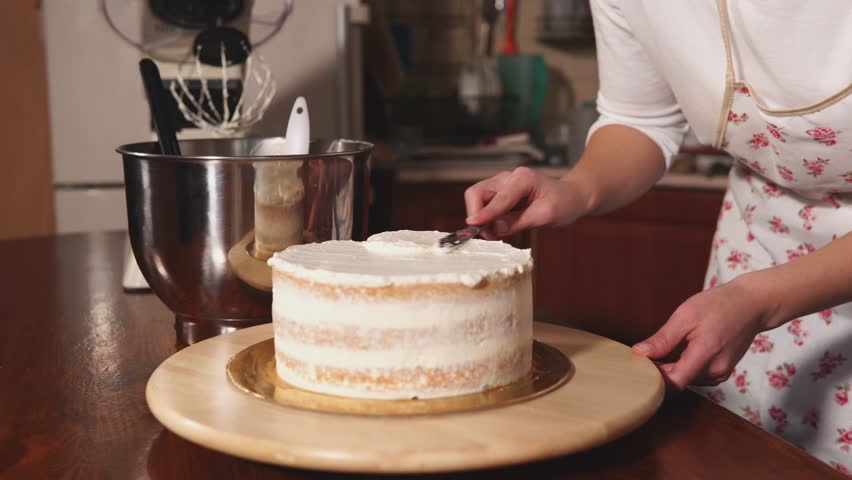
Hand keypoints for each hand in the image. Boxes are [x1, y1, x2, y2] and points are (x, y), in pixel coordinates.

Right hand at [464, 167, 592, 237]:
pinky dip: (487, 219)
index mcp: (522, 178)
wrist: (571, 197)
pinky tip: (500, 228)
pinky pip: (484, 205)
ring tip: (496, 234)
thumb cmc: (564, 203)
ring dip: (482, 218)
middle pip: (477, 193)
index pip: (497, 198)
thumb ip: (519, 222)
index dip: (484, 214)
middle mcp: (508, 178)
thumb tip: (494, 228)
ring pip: (477, 199)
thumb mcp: (546, 215)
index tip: (472, 225)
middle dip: (478, 215)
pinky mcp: (500, 194)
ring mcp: (502, 185)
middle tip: (488, 235)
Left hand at [632, 274, 771, 389]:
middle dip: (659, 371)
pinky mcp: (722, 372)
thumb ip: (663, 339)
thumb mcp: (686, 316)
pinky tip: (677, 353)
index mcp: (706, 355)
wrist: (753, 304)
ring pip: (686, 380)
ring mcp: (721, 373)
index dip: (654, 376)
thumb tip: (640, 353)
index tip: (640, 362)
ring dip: (671, 369)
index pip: (674, 381)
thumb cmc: (720, 305)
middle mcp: (716, 371)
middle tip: (644, 353)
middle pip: (678, 381)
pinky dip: (683, 368)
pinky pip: (696, 376)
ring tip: (660, 350)